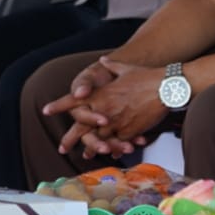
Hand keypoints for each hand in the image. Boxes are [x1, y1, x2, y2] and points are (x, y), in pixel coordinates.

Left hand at [52, 58, 167, 158]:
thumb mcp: (126, 68)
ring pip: (98, 140)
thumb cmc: (148, 76)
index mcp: (102, 94)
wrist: (167, 87)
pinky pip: (117, 143)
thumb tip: (104, 60)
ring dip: (92, 147)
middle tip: (62, 148)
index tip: (47, 110)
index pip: (75, 100)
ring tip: (87, 155)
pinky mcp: (128, 132)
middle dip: (70, 138)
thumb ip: (112, 66)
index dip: (59, 105)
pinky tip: (112, 153)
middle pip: (81, 127)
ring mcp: (116, 123)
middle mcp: (105, 110)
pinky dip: (115, 148)